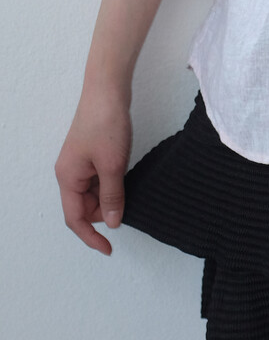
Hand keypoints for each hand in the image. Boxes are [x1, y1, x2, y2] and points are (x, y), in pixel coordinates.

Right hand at [54, 84, 132, 255]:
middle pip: (84, 208)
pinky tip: (126, 180)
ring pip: (93, 194)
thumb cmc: (105, 123)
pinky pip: (99, 180)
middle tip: (127, 208)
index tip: (108, 249)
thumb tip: (111, 222)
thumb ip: (112, 195)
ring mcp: (80, 164)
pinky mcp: (91, 155)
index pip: (75, 219)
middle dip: (104, 214)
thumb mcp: (112, 164)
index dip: (90, 237)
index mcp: (67, 178)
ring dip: (110, 198)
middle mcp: (69, 173)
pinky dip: (112, 185)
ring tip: (129, 190)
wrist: (107, 90)